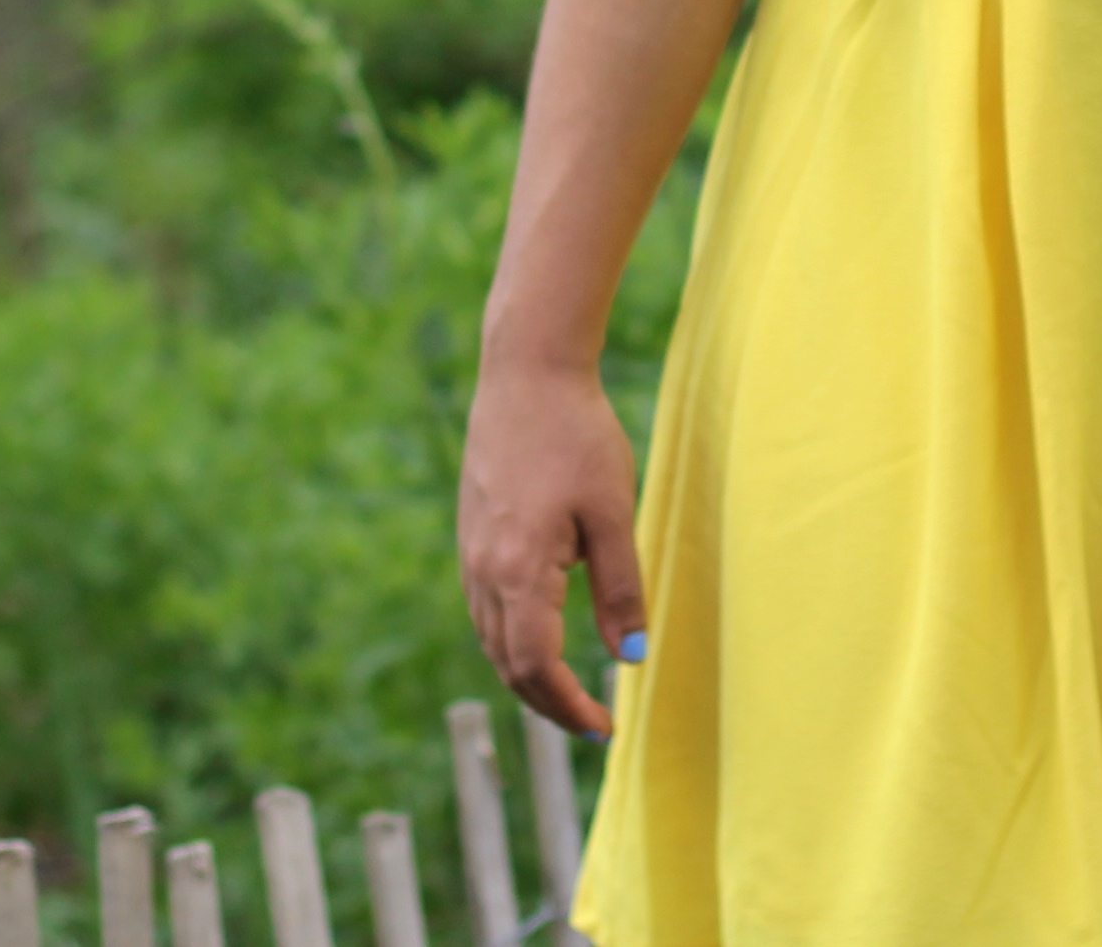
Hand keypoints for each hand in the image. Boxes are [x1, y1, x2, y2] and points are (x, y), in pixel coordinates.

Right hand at [459, 356, 646, 738]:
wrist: (526, 374)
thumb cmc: (577, 436)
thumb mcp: (612, 513)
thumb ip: (620, 589)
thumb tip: (631, 657)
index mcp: (519, 572)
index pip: (537, 668)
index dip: (569, 707)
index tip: (605, 726)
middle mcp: (483, 571)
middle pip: (508, 665)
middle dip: (548, 703)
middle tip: (592, 721)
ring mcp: (470, 553)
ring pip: (490, 640)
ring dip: (526, 675)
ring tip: (569, 691)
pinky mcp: (471, 535)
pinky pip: (484, 609)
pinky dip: (510, 640)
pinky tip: (539, 635)